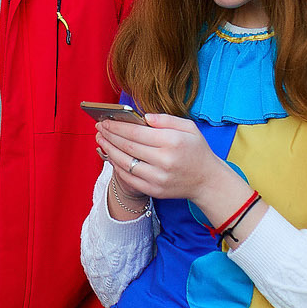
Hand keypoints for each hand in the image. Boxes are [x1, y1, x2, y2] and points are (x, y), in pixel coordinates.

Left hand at [94, 113, 236, 202]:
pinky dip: (117, 166)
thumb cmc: (197, 151)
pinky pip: (128, 177)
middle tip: (99, 128)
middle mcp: (164, 160)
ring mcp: (158, 178)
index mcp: (172, 141)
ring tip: (101, 140)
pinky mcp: (154, 190)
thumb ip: (166, 119)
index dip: (117, 126)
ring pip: (124, 162)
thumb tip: (143, 117)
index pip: (136, 132)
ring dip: (109, 150)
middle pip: (128, 146)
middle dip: (110, 135)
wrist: (207, 181)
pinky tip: (111, 156)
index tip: (105, 121)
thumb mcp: (188, 128)